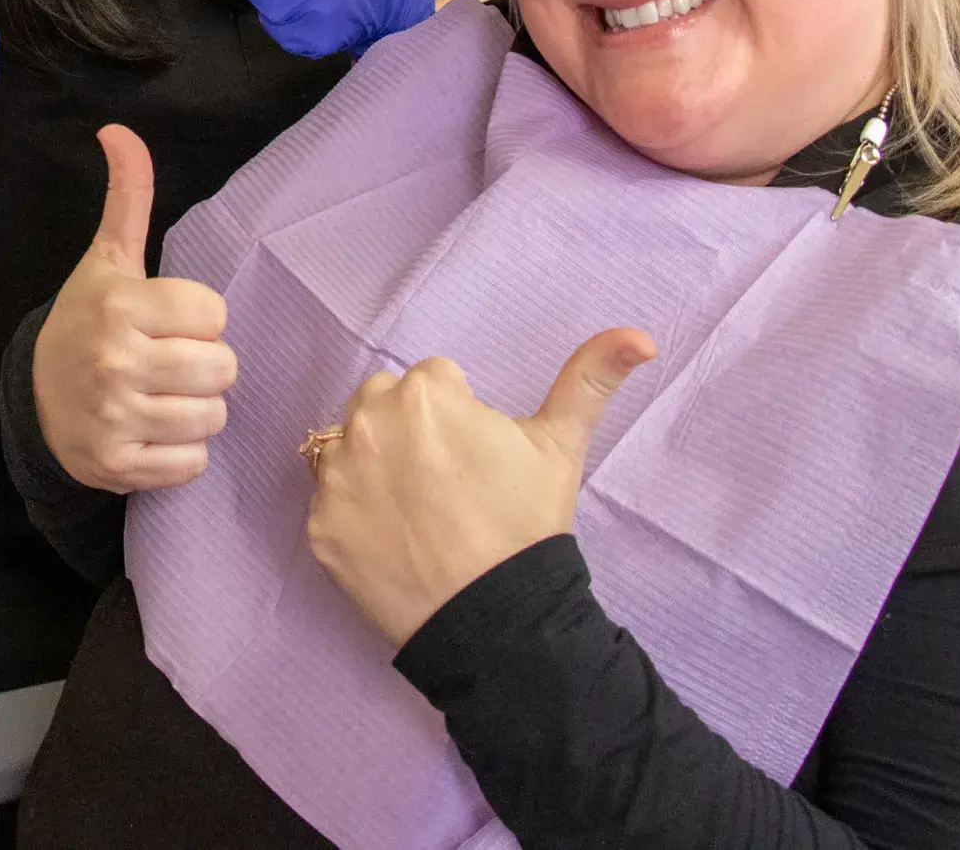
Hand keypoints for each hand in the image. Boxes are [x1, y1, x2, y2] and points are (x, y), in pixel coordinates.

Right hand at [31, 125, 235, 492]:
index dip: (200, 320)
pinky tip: (152, 431)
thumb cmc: (89, 320)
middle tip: (169, 362)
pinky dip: (181, 454)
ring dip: (197, 410)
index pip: (215, 315)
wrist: (34, 398)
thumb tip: (118, 129)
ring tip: (162, 396)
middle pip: (223, 369)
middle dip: (206, 367)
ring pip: (213, 418)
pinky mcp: (118, 466)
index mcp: (123, 306)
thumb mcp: (109, 259)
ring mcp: (116, 418)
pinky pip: (193, 464)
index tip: (169, 322)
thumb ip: (128, 197)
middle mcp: (117, 362)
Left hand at [306, 328, 655, 646]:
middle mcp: (368, 422)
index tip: (478, 460)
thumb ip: (590, 378)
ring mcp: (338, 478)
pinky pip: (332, 503)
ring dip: (376, 465)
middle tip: (449, 483)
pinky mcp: (319, 528)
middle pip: (384, 403)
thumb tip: (641, 336)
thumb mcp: (561, 446)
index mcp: (425, 392)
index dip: (462, 418)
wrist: (496, 622)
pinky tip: (394, 542)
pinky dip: (356, 517)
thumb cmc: (526, 525)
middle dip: (410, 429)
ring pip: (352, 446)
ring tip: (420, 511)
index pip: (437, 381)